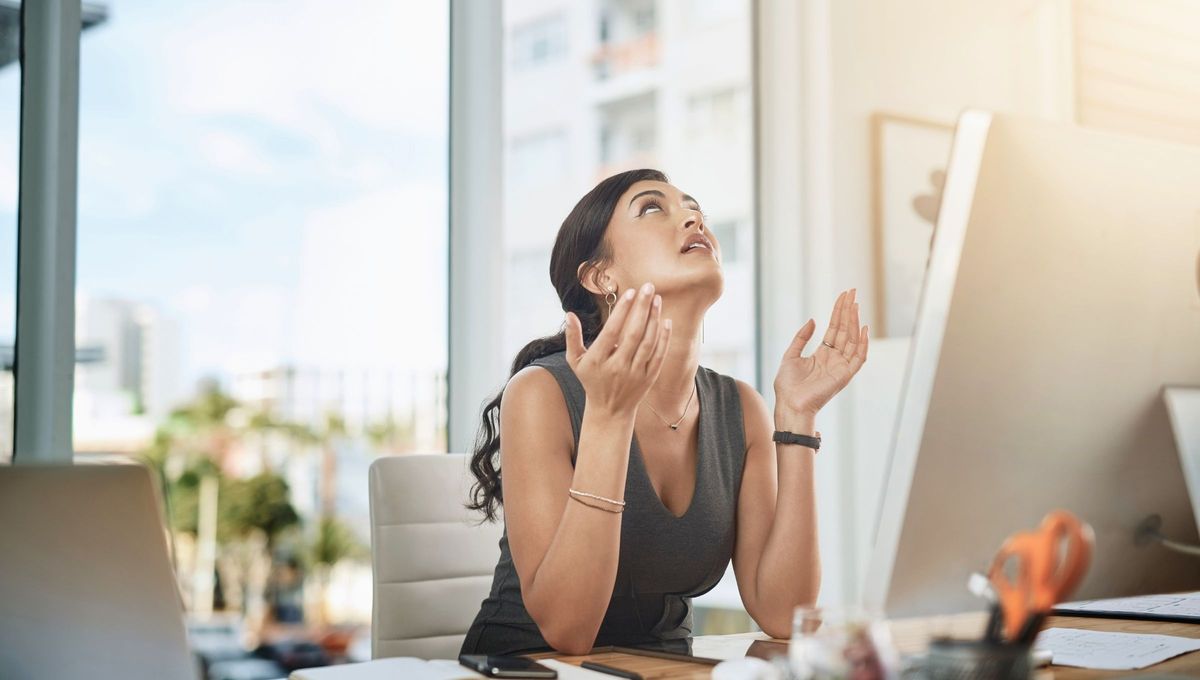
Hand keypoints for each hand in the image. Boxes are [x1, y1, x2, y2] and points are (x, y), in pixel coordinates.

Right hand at [565, 282, 672, 418]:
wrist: (609, 411)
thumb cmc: (591, 380)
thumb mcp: (575, 361)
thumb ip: (572, 337)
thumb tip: (570, 314)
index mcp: (598, 360)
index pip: (612, 331)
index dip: (622, 311)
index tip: (630, 292)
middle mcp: (617, 367)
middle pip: (633, 334)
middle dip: (642, 308)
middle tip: (648, 287)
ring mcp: (635, 373)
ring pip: (648, 342)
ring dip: (654, 319)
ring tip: (657, 299)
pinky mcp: (648, 378)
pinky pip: (658, 355)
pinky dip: (663, 337)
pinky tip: (665, 320)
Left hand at [773, 289, 868, 417]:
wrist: (789, 404)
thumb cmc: (787, 385)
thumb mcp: (791, 355)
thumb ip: (801, 337)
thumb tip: (812, 319)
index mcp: (823, 354)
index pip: (835, 329)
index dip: (839, 312)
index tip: (844, 295)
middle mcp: (834, 358)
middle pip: (845, 330)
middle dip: (849, 311)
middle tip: (852, 292)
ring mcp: (841, 367)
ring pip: (853, 340)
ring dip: (855, 322)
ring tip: (855, 304)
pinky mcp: (845, 376)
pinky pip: (858, 358)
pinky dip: (863, 344)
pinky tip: (863, 328)